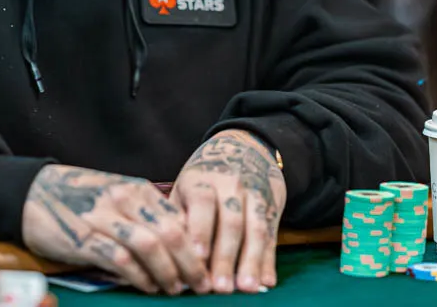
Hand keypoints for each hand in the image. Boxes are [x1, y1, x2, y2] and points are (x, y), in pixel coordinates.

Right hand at [22, 164, 209, 294]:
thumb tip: (180, 243)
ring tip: (176, 289)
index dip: (199, 246)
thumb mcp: (118, 198)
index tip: (209, 267)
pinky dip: (139, 277)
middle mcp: (124, 200)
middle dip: (191, 263)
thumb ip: (146, 216)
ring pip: (150, 246)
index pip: (180, 218)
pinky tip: (148, 287)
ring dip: (168, 272)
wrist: (32, 192)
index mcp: (137, 190)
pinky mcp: (84, 238)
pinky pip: (120, 259)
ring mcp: (104, 218)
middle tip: (201, 285)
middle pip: (171, 232)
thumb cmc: (80, 199)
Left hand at [171, 129, 286, 293]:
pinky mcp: (271, 207)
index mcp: (202, 180)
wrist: (243, 148)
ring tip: (246, 287)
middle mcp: (230, 185)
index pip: (202, 204)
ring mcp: (254, 195)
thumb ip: (177, 218)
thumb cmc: (204, 179)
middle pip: (230, 222)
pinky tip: (267, 281)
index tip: (196, 257)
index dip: (200, 231)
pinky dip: (269, 259)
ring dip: (251, 261)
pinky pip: (271, 235)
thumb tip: (165, 256)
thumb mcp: (185, 188)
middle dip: (225, 256)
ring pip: (255, 229)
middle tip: (220, 287)